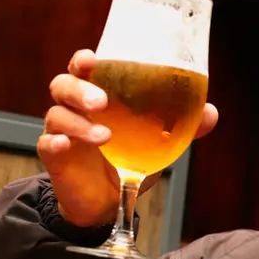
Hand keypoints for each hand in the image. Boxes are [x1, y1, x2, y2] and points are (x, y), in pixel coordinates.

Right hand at [38, 49, 218, 227]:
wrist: (110, 201)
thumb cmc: (131, 159)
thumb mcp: (159, 141)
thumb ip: (182, 125)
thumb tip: (210, 113)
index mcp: (98, 95)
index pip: (84, 68)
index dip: (85, 60)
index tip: (94, 58)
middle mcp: (75, 108)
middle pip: (63, 85)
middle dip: (80, 88)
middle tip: (102, 102)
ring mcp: (62, 132)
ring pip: (57, 115)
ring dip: (79, 123)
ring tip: (104, 137)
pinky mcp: (56, 158)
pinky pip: (48, 145)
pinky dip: (55, 143)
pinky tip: (66, 145)